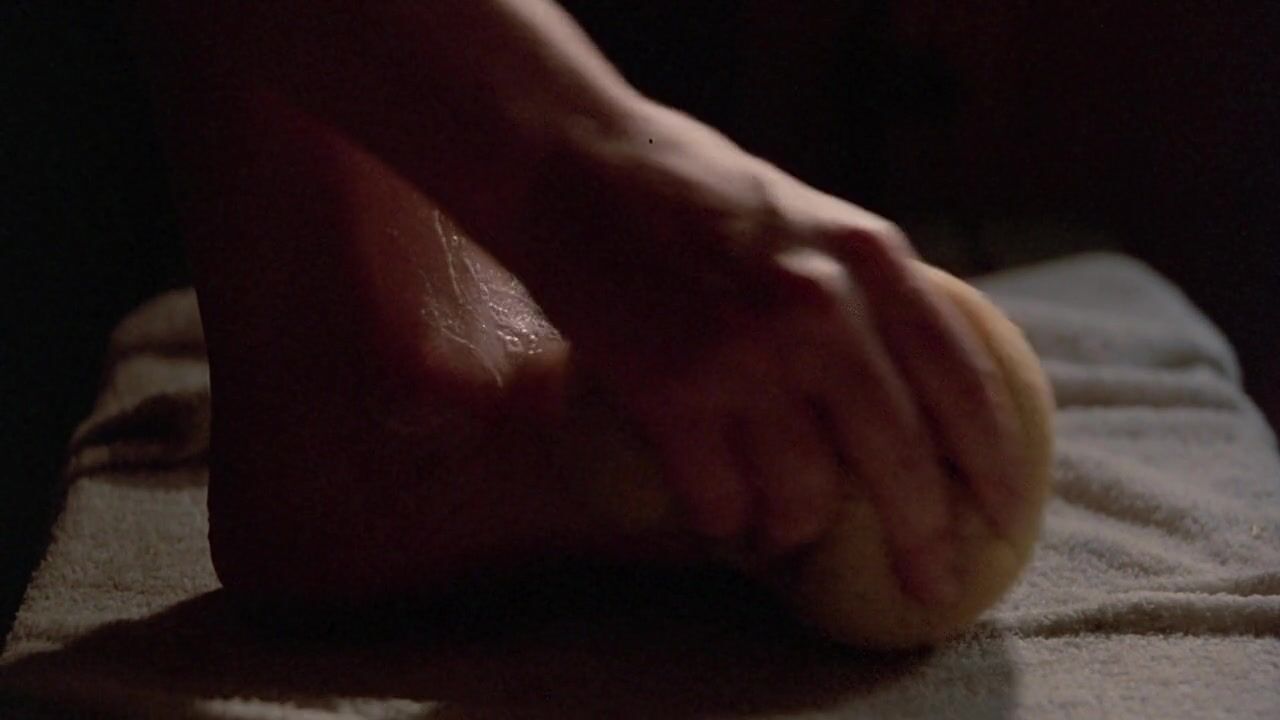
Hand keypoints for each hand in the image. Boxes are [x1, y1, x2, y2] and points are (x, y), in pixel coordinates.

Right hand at [508, 103, 1024, 603]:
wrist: (574, 163)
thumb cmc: (691, 189)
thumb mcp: (808, 217)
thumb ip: (863, 291)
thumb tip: (911, 394)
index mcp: (869, 257)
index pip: (964, 383)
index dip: (995, 466)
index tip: (1005, 522)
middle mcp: (822, 309)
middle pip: (900, 461)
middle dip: (924, 539)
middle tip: (931, 586)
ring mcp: (746, 355)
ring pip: (805, 498)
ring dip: (797, 531)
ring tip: (779, 528)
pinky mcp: (671, 393)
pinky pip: (721, 502)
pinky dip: (726, 521)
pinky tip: (720, 513)